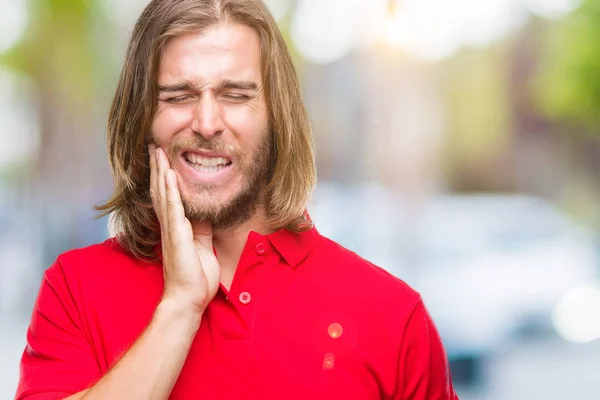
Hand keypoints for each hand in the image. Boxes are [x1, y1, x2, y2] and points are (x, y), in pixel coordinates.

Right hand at [149, 145, 219, 314]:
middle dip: (158, 167)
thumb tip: (203, 213)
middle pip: (161, 190)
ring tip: (158, 152)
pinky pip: (174, 208)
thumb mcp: (202, 246)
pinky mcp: (178, 235)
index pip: (167, 196)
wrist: (189, 298)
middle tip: (154, 146)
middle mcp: (170, 225)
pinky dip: (171, 191)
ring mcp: (172, 229)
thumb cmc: (195, 276)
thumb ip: (201, 229)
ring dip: (161, 171)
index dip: (164, 176)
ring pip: (164, 194)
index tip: (163, 158)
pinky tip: (169, 175)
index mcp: (176, 227)